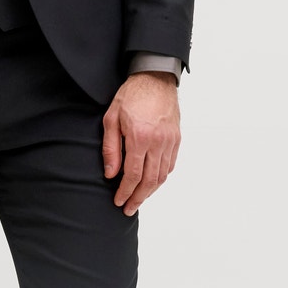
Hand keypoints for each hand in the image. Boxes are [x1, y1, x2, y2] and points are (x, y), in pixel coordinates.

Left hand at [101, 71, 180, 214]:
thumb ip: (111, 148)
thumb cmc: (131, 96)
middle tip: (128, 209)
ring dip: (151, 191)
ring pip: (162, 175)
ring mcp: (170, 141)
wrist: (155, 78)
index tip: (118, 201)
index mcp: (140, 137)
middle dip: (138, 198)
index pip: (133, 175)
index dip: (125, 191)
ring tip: (139, 199)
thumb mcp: (111, 119)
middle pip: (150, 180)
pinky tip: (152, 182)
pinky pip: (170, 164)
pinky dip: (161, 177)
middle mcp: (158, 142)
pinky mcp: (176, 138)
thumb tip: (111, 174)